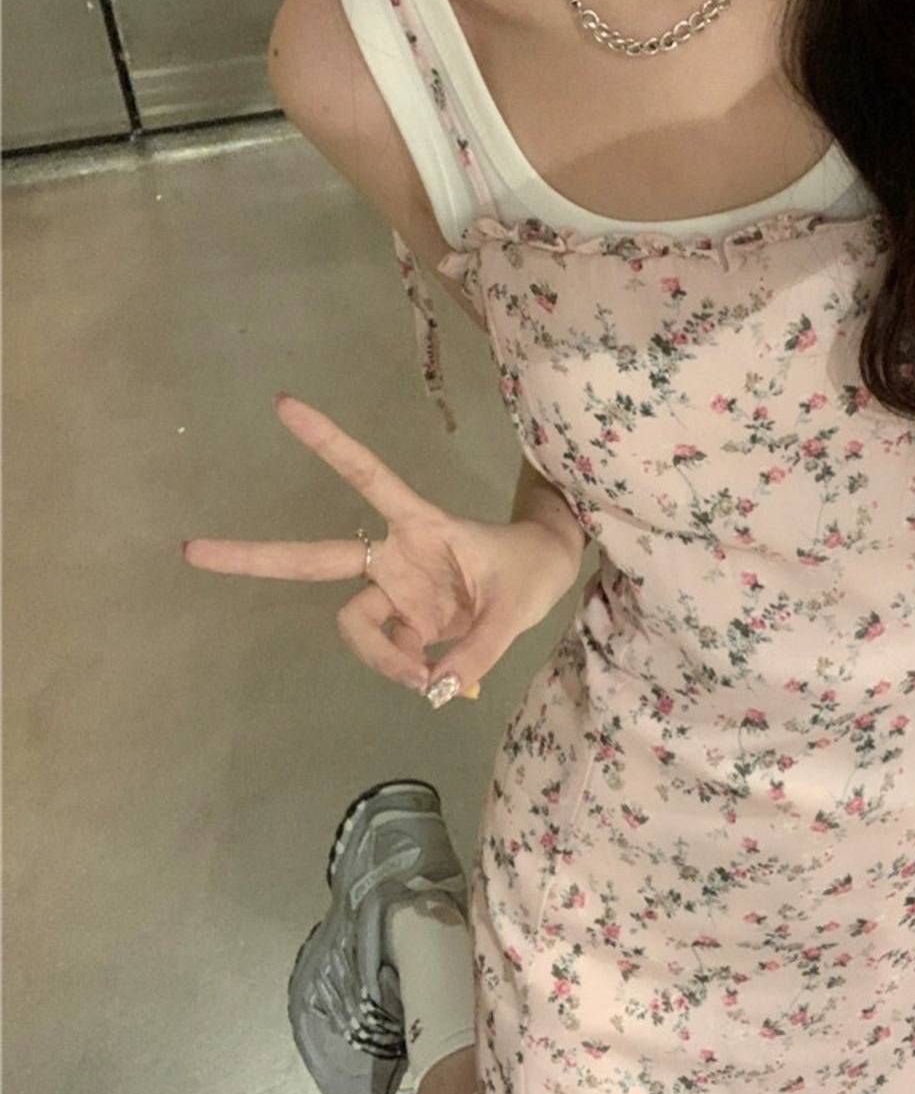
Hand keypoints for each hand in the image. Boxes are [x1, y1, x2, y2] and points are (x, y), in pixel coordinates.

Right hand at [182, 395, 582, 700]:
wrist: (544, 580)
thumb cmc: (530, 569)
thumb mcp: (517, 607)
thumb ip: (478, 650)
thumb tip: (435, 687)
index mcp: (420, 524)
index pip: (368, 477)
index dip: (330, 443)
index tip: (284, 406)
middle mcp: (395, 555)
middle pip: (315, 558)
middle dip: (255, 556)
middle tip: (192, 551)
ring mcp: (396, 590)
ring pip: (355, 625)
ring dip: (381, 656)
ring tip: (426, 677)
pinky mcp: (406, 620)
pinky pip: (390, 650)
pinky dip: (407, 669)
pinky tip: (438, 678)